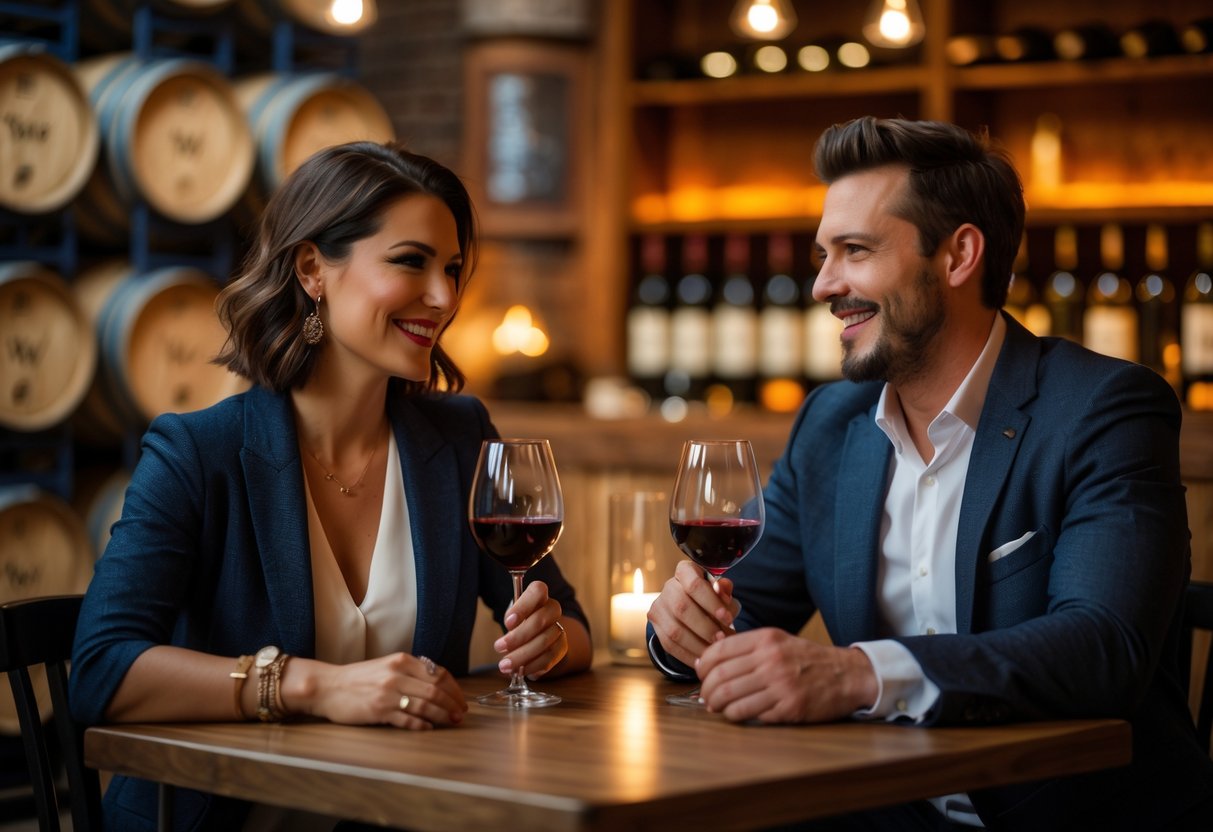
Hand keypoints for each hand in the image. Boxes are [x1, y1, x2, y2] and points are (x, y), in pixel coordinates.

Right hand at [298, 653, 466, 729]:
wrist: (328, 686)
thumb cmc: (358, 678)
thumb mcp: (387, 665)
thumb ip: (410, 672)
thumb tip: (438, 685)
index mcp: (402, 661)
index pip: (438, 673)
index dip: (454, 689)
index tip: (460, 700)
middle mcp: (397, 674)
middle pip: (436, 690)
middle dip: (452, 704)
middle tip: (460, 715)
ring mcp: (388, 693)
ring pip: (425, 705)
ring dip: (441, 716)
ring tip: (450, 722)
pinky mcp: (379, 711)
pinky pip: (408, 720)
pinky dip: (421, 725)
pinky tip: (428, 728)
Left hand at [492, 580, 567, 678]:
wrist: (540, 635)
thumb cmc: (522, 622)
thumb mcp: (513, 616)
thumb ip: (511, 621)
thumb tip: (509, 634)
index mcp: (539, 596)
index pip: (538, 591)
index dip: (523, 606)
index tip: (508, 622)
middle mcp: (553, 610)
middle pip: (539, 620)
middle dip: (517, 637)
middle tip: (499, 647)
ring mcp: (559, 629)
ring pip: (544, 642)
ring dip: (522, 656)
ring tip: (505, 665)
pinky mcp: (562, 648)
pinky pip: (548, 658)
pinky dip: (532, 666)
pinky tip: (520, 670)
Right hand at [646, 559, 739, 667]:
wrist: (693, 608)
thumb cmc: (712, 599)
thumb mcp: (722, 594)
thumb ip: (725, 592)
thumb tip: (724, 589)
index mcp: (686, 571)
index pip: (694, 583)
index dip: (711, 602)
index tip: (728, 618)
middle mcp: (669, 586)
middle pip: (682, 607)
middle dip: (705, 627)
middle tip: (722, 639)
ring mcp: (659, 606)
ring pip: (674, 630)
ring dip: (697, 644)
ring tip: (714, 651)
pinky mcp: (656, 625)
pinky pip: (669, 645)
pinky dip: (688, 655)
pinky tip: (703, 659)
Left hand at [695, 628, 876, 723]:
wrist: (846, 675)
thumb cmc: (806, 659)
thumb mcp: (778, 641)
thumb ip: (747, 647)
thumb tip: (708, 660)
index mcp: (766, 639)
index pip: (719, 651)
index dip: (703, 666)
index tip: (701, 674)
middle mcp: (771, 659)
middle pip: (720, 676)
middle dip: (706, 690)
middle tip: (706, 697)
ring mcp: (780, 684)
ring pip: (730, 697)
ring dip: (717, 706)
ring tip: (716, 707)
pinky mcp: (789, 706)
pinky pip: (748, 713)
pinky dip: (735, 716)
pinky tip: (735, 714)